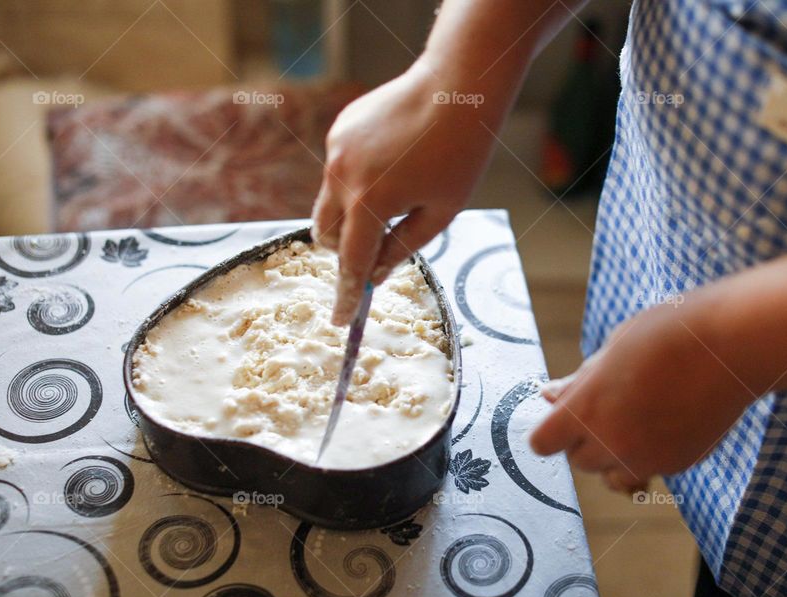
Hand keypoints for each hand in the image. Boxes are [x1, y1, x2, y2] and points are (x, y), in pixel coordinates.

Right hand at [312, 60, 501, 324]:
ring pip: (329, 203)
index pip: (351, 262)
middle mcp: (342, 177)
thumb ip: (402, 247)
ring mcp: (336, 151)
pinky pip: (338, 171)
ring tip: (396, 194)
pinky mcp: (340, 131)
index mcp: (370, 202)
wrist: (456, 87)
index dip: (347, 294)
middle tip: (381, 244)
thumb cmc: (459, 153)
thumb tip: (375, 274)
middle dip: (347, 249)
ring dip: (351, 215)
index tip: (341, 320)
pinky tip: (392, 162)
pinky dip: (355, 182)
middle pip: (327, 235)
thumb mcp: (440, 212)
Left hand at [531, 296, 754, 491]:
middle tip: (609, 404)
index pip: (543, 443)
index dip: (551, 429)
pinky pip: (648, 469)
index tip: (564, 414)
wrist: (732, 345)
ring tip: (635, 416)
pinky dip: (648, 453)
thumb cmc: (668, 334)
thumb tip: (549, 396)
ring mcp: (646, 458)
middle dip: (584, 439)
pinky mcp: (677, 464)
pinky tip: (665, 418)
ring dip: (614, 454)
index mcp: (586, 409)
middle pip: (578, 460)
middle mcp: (611, 442)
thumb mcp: (612, 349)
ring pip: (612, 474)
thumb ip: (580, 382)